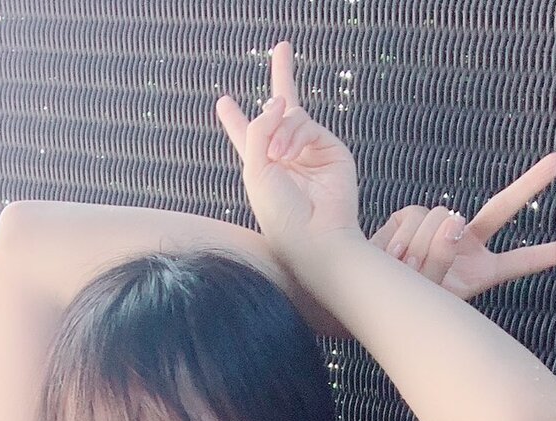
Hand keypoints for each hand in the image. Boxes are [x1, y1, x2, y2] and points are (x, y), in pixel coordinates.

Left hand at [215, 39, 359, 259]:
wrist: (316, 239)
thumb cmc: (280, 215)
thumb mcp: (254, 170)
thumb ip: (259, 129)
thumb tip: (280, 101)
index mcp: (261, 169)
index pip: (246, 137)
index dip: (235, 120)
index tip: (224, 103)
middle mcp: (286, 158)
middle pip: (280, 111)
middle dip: (282, 77)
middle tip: (282, 47)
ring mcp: (310, 152)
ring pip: (291, 116)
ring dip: (279, 132)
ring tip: (277, 157)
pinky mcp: (331, 150)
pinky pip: (307, 124)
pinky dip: (295, 135)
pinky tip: (289, 155)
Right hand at [369, 153, 555, 301]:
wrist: (364, 299)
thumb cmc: (401, 312)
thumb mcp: (428, 301)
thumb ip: (442, 262)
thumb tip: (454, 216)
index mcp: (479, 273)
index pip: (523, 261)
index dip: (554, 254)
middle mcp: (466, 245)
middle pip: (500, 209)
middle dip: (530, 184)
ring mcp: (442, 229)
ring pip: (442, 216)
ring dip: (417, 246)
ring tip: (401, 274)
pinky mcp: (413, 217)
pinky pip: (411, 213)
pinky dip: (397, 235)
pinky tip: (388, 255)